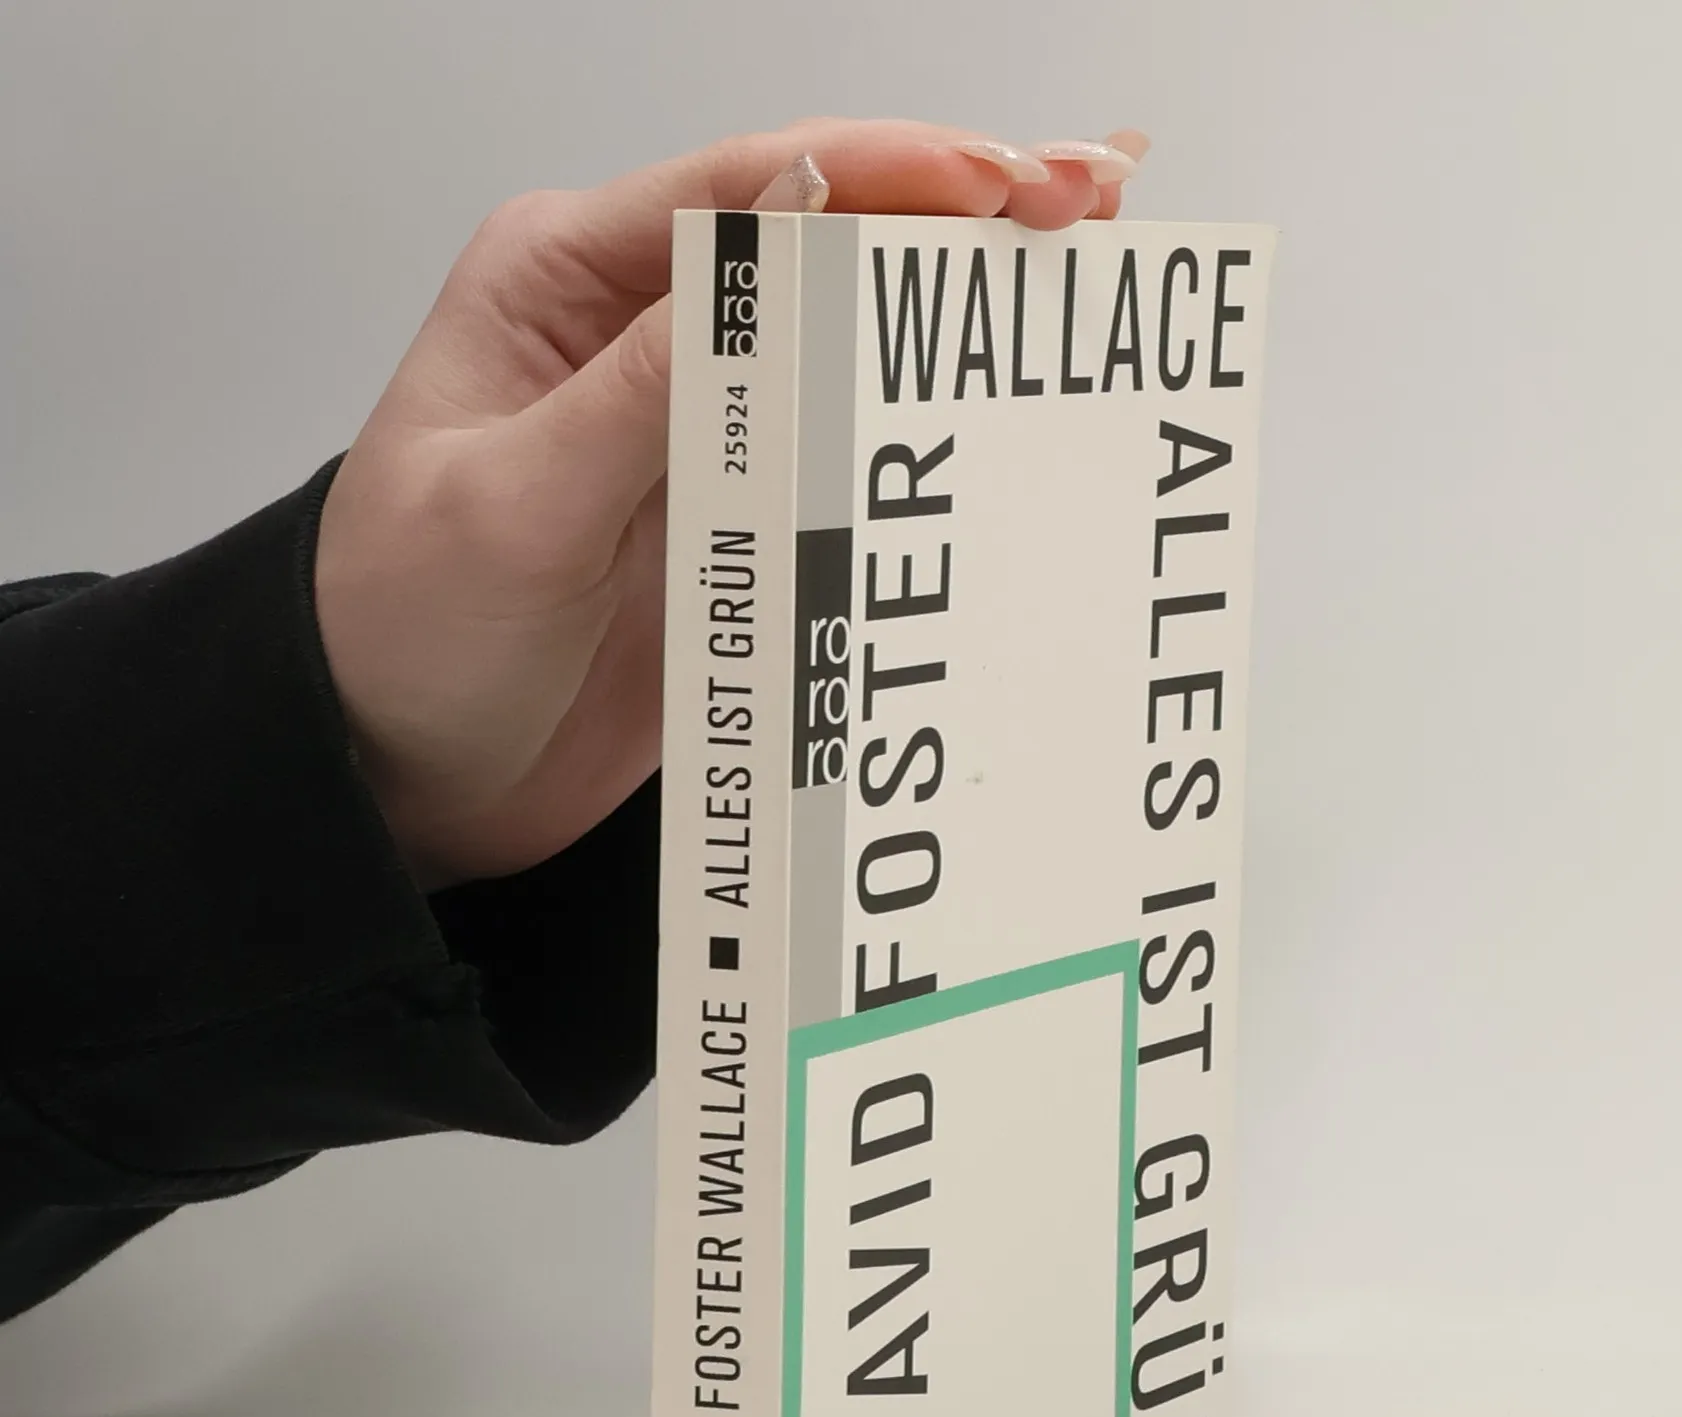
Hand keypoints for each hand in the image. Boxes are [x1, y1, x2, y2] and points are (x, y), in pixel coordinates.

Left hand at [313, 119, 1146, 889]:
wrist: (401, 782)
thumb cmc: (402, 633)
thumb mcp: (512, 504)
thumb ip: (646, 385)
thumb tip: (775, 244)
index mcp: (565, 284)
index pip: (747, 194)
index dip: (887, 175)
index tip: (1002, 186)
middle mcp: (642, 339)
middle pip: (821, 249)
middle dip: (955, 222)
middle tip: (1086, 210)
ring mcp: (698, 434)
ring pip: (850, 352)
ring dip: (956, 329)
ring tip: (1077, 297)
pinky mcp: (733, 522)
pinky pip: (844, 464)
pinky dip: (924, 443)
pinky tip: (1002, 428)